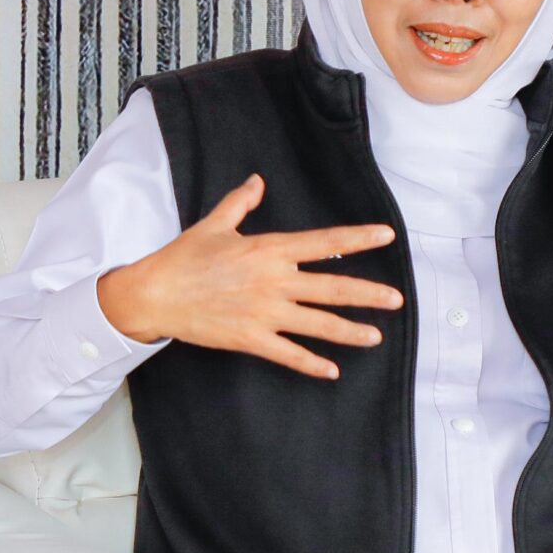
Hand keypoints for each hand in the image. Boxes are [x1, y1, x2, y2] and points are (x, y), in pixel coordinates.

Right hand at [96, 174, 401, 379]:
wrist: (154, 294)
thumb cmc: (182, 258)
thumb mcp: (214, 224)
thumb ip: (240, 202)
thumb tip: (257, 181)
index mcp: (269, 250)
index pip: (324, 243)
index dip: (357, 239)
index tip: (386, 236)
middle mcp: (274, 281)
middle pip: (332, 288)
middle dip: (368, 294)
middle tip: (398, 301)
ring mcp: (264, 313)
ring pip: (318, 324)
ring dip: (350, 331)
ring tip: (376, 336)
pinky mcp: (250, 338)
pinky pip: (289, 353)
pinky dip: (311, 363)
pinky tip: (332, 371)